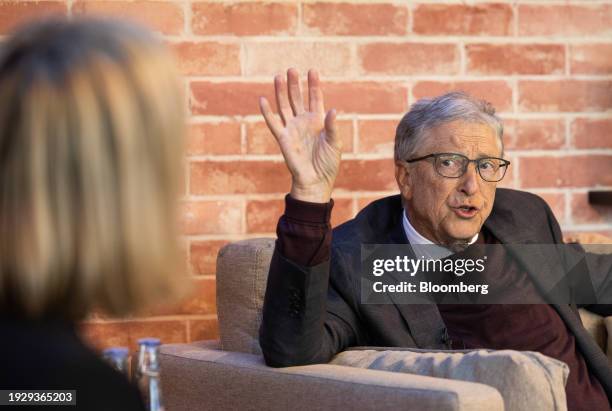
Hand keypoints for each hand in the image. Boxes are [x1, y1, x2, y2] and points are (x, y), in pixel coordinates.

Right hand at [259, 68, 340, 202]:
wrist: (315, 181)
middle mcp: (304, 121)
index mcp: (318, 120)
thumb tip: (332, 110)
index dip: (313, 85)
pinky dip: (267, 111)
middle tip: (292, 69)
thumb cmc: (328, 163)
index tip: (312, 70)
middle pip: (297, 98)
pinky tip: (263, 99)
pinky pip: (273, 122)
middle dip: (295, 84)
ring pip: (284, 106)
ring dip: (281, 92)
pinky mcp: (282, 138)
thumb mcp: (335, 143)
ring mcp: (292, 128)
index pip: (315, 98)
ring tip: (279, 76)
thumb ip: (332, 127)